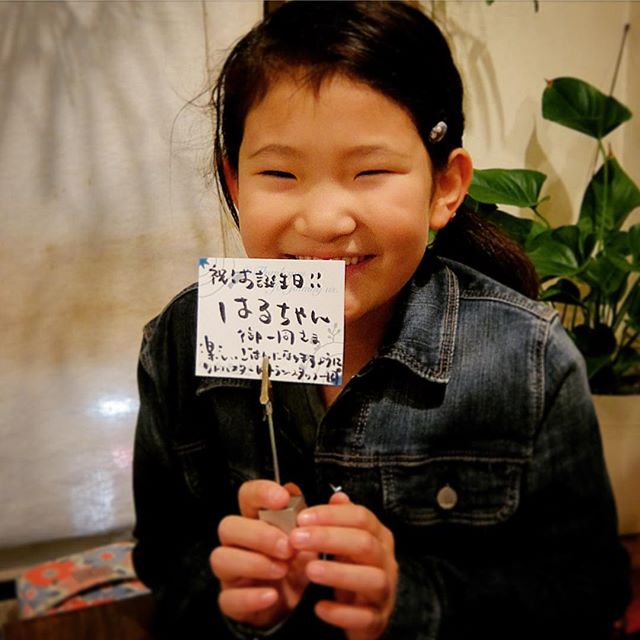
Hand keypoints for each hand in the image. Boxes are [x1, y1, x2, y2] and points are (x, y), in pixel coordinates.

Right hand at [210, 480, 314, 628]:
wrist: (294, 605)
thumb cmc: (297, 565)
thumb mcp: (311, 541)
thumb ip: (323, 519)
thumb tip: (339, 499)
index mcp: (257, 520)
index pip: (247, 495)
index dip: (261, 493)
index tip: (282, 499)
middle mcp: (239, 542)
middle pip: (228, 526)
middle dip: (259, 534)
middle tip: (288, 546)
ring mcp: (231, 571)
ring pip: (221, 559)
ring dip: (253, 563)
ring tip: (283, 569)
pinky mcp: (231, 600)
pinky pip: (228, 598)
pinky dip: (250, 597)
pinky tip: (272, 595)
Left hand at [290, 492, 397, 639]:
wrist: (361, 612)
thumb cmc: (350, 568)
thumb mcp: (345, 540)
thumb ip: (339, 519)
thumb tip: (337, 496)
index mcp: (378, 536)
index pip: (361, 517)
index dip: (331, 515)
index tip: (301, 517)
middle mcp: (386, 561)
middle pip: (365, 544)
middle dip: (329, 539)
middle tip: (296, 539)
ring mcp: (384, 592)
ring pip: (372, 579)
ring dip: (339, 573)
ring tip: (309, 570)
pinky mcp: (377, 621)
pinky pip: (364, 617)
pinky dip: (342, 613)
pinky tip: (319, 607)